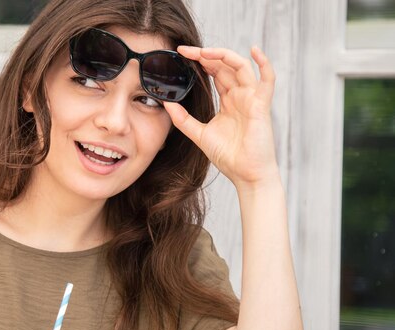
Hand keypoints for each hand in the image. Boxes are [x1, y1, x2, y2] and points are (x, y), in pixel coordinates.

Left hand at [164, 46, 278, 190]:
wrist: (246, 175)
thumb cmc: (228, 157)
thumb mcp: (199, 134)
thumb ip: (183, 119)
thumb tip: (166, 103)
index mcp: (228, 101)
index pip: (214, 73)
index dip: (200, 61)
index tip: (181, 54)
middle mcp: (240, 96)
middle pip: (224, 66)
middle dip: (205, 55)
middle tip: (185, 50)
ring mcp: (252, 99)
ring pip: (240, 67)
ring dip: (223, 55)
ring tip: (204, 52)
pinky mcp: (261, 105)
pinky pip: (267, 80)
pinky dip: (264, 63)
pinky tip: (254, 50)